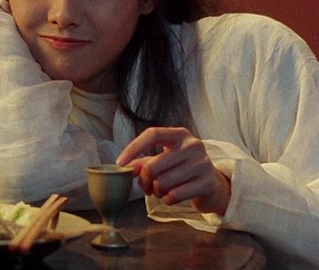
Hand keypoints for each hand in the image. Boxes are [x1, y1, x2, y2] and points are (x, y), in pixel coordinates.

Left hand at [116, 127, 231, 215]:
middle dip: (144, 181)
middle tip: (146, 187)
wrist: (214, 186)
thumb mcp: (164, 160)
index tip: (120, 163)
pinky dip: (167, 200)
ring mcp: (203, 164)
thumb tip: (127, 167)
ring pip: (162, 183)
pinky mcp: (208, 183)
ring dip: (156, 192)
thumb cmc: (182, 170)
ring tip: (160, 191)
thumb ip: (144, 162)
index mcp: (180, 135)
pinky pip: (175, 195)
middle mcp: (193, 145)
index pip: (152, 134)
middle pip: (153, 166)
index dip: (133, 148)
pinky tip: (171, 197)